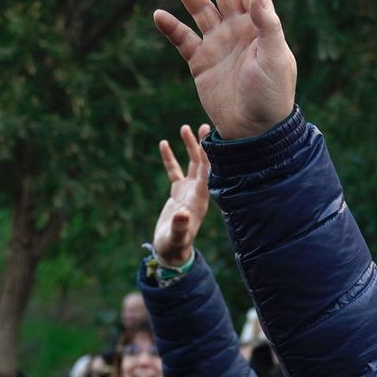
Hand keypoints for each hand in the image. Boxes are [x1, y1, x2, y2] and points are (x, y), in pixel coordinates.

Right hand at [154, 0, 297, 140]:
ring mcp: (218, 44)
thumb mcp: (276, 58)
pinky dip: (171, 28)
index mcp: (259, 24)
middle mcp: (238, 29)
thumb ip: (267, 24)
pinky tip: (159, 15)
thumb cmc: (272, 96)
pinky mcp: (201, 63)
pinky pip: (183, 40)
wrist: (254, 133)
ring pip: (200, 9)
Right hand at [154, 123, 213, 267]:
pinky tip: (164, 143)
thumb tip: (182, 215)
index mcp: (201, 199)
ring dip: (190, 147)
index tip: (211, 139)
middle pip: (203, 164)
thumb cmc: (175, 245)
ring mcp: (188, 191)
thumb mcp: (176, 237)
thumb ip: (180, 226)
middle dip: (204, 146)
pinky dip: (170, 158)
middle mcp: (198, 192)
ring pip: (191, 164)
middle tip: (204, 126)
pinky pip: (174, 171)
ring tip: (186, 128)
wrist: (171, 250)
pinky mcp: (178, 192)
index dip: (210, 156)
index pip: (208, 173)